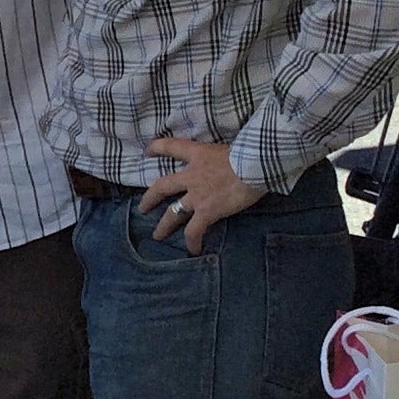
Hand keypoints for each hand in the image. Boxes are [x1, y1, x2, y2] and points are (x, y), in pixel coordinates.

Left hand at [137, 136, 265, 254]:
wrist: (255, 164)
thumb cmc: (251, 152)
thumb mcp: (232, 147)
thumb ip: (225, 157)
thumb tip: (236, 159)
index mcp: (199, 154)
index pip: (172, 147)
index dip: (157, 148)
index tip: (147, 151)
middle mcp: (192, 175)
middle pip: (163, 187)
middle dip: (150, 198)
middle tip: (142, 208)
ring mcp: (197, 195)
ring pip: (173, 213)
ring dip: (164, 226)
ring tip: (157, 235)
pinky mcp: (206, 211)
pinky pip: (194, 231)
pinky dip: (193, 241)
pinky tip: (194, 250)